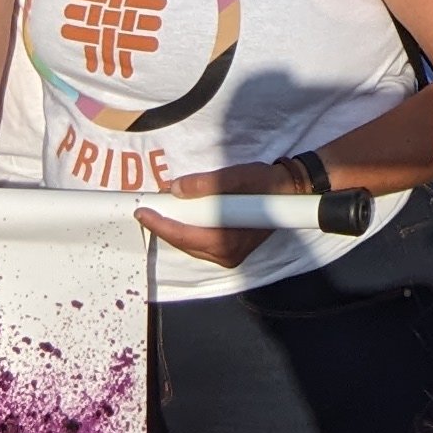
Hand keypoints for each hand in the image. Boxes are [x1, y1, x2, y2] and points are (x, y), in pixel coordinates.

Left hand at [137, 158, 302, 268]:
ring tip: (161, 209)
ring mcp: (228, 256)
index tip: (141, 211)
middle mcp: (227, 255)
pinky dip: (187, 229)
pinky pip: (199, 243)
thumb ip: (206, 183)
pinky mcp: (230, 251)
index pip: (184, 235)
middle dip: (164, 226)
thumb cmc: (264, 184)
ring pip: (190, 244)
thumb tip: (176, 189)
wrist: (290, 191)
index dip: (159, 223)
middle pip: (184, 243)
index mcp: (227, 241)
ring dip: (175, 227)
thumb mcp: (236, 177)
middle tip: (148, 208)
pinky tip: (181, 215)